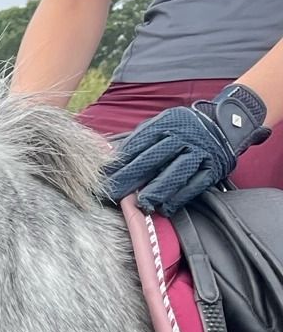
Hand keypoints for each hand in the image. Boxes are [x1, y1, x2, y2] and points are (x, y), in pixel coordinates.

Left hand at [103, 85, 269, 213]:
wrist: (225, 123)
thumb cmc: (184, 128)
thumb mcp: (163, 123)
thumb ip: (140, 139)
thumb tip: (110, 157)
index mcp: (167, 123)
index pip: (139, 144)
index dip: (121, 162)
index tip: (106, 177)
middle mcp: (184, 137)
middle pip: (154, 159)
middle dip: (132, 177)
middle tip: (115, 193)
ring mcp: (200, 152)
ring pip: (175, 172)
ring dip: (157, 189)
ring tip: (141, 203)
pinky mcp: (213, 167)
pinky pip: (195, 184)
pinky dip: (180, 197)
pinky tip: (165, 207)